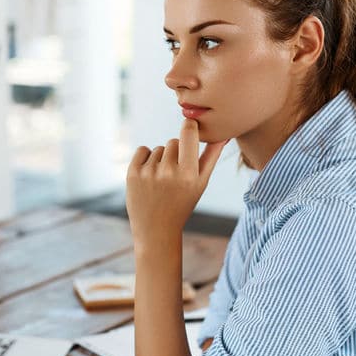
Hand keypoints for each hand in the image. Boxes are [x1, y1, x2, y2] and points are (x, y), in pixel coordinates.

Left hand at [126, 119, 227, 243]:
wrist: (156, 230)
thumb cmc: (182, 204)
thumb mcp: (201, 184)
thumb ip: (212, 157)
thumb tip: (222, 135)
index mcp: (189, 174)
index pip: (188, 133)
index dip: (189, 125)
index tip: (190, 125)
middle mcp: (168, 172)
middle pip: (173, 142)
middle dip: (175, 153)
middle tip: (175, 176)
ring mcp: (149, 173)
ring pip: (158, 149)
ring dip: (161, 159)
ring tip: (162, 182)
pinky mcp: (132, 174)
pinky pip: (143, 150)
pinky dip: (146, 158)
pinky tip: (150, 176)